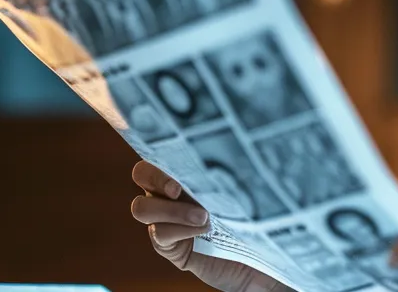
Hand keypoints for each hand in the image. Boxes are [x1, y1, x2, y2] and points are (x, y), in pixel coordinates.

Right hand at [130, 161, 292, 291]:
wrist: (256, 254)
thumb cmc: (251, 214)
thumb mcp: (242, 188)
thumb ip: (230, 170)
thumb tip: (238, 145)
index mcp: (182, 172)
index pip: (158, 152)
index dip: (158, 157)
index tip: (180, 167)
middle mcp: (165, 193)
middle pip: (141, 174)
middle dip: (157, 179)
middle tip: (179, 189)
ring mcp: (161, 219)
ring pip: (142, 208)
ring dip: (173, 211)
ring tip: (204, 217)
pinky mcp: (166, 245)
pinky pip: (160, 234)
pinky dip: (181, 231)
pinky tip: (204, 232)